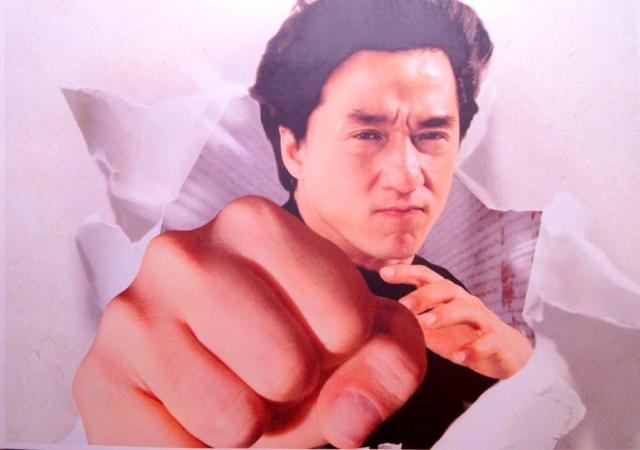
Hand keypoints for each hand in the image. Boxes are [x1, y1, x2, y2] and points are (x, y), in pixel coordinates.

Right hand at [73, 196, 425, 447]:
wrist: (210, 363)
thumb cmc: (283, 340)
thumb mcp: (357, 340)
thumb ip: (388, 361)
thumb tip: (355, 416)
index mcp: (253, 224)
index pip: (345, 319)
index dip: (342, 352)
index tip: (315, 339)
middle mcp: (183, 253)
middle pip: (289, 368)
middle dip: (292, 389)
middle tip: (267, 370)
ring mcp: (132, 312)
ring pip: (236, 418)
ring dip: (246, 422)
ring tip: (229, 386)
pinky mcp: (97, 377)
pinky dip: (199, 447)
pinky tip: (190, 409)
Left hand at [380, 263, 531, 378]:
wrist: (505, 352)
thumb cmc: (463, 335)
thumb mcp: (434, 328)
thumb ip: (413, 321)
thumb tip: (382, 319)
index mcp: (448, 296)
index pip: (426, 278)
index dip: (406, 272)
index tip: (384, 274)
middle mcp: (465, 301)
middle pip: (446, 289)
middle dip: (424, 295)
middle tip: (404, 305)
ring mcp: (483, 319)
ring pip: (466, 309)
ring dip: (446, 314)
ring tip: (428, 323)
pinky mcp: (496, 340)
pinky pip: (486, 341)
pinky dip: (472, 349)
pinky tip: (459, 358)